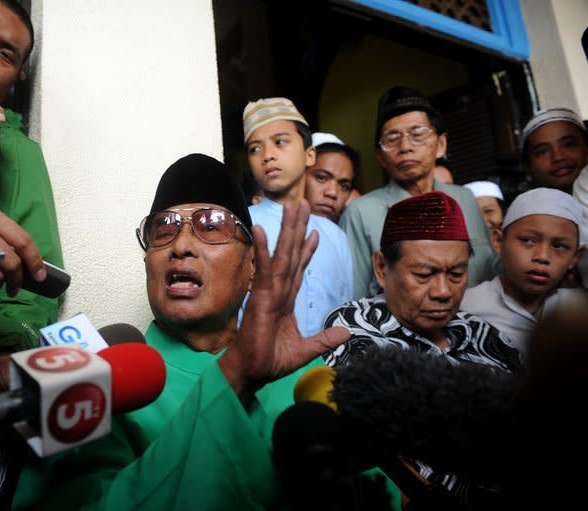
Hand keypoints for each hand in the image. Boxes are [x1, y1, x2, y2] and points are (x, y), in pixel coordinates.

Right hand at [218, 200, 349, 400]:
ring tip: (291, 207)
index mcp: (285, 300)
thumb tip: (347, 333)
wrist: (253, 372)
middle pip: (291, 254)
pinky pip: (263, 270)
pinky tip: (261, 230)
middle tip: (303, 204)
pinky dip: (262, 250)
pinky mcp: (259, 297)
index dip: (306, 250)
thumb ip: (325, 339)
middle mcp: (277, 291)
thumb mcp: (306, 350)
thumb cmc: (270, 361)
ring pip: (281, 255)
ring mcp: (268, 291)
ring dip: (286, 230)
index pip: (298, 269)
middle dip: (298, 229)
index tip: (315, 231)